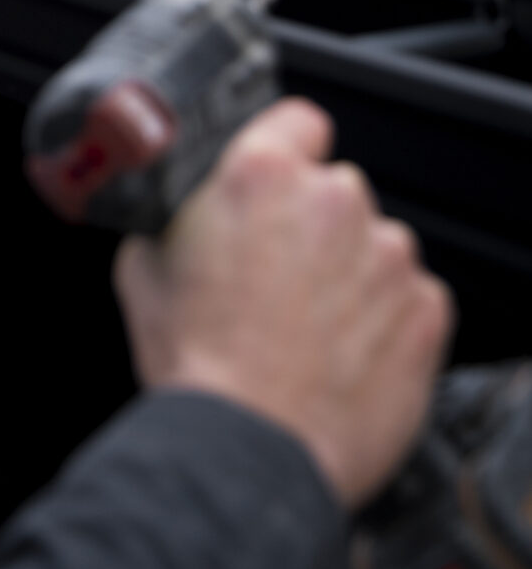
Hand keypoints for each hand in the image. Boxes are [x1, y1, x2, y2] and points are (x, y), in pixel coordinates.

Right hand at [114, 99, 450, 509]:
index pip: (298, 119)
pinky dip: (384, 319)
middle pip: (334, 190)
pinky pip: (408, 297)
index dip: (286, 148)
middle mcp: (334, 200)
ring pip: (373, 245)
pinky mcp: (425, 311)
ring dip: (350, 271)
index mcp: (262, 174)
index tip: (281, 178)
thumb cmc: (198, 364)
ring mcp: (387, 255)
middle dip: (312, 224)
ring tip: (310, 328)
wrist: (252, 449)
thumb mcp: (144, 265)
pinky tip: (344, 354)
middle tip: (279, 276)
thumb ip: (175, 215)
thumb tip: (177, 208)